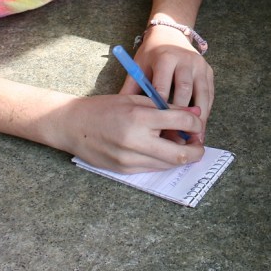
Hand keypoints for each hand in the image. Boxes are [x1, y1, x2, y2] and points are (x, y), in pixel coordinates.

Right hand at [57, 94, 204, 172]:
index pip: (181, 121)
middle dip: (196, 150)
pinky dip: (163, 161)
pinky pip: (152, 168)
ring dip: (180, 156)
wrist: (73, 125)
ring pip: (168, 164)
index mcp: (139, 117)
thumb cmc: (104, 108)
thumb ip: (165, 107)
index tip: (197, 121)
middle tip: (198, 143)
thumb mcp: (135, 99)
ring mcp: (129, 159)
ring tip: (180, 144)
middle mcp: (135, 141)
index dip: (195, 122)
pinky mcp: (124, 170)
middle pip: (180, 154)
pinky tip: (162, 150)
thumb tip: (194, 113)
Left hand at [120, 26, 214, 141]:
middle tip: (177, 139)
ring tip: (194, 139)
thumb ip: (131, 88)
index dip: (161, 110)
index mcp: (165, 58)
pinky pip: (210, 95)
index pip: (163, 87)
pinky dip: (206, 112)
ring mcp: (200, 66)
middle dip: (181, 117)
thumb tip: (119, 114)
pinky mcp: (209, 72)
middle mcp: (185, 61)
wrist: (170, 34)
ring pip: (202, 95)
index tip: (159, 130)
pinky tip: (201, 128)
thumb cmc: (151, 54)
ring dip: (198, 118)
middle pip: (185, 93)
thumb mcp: (138, 66)